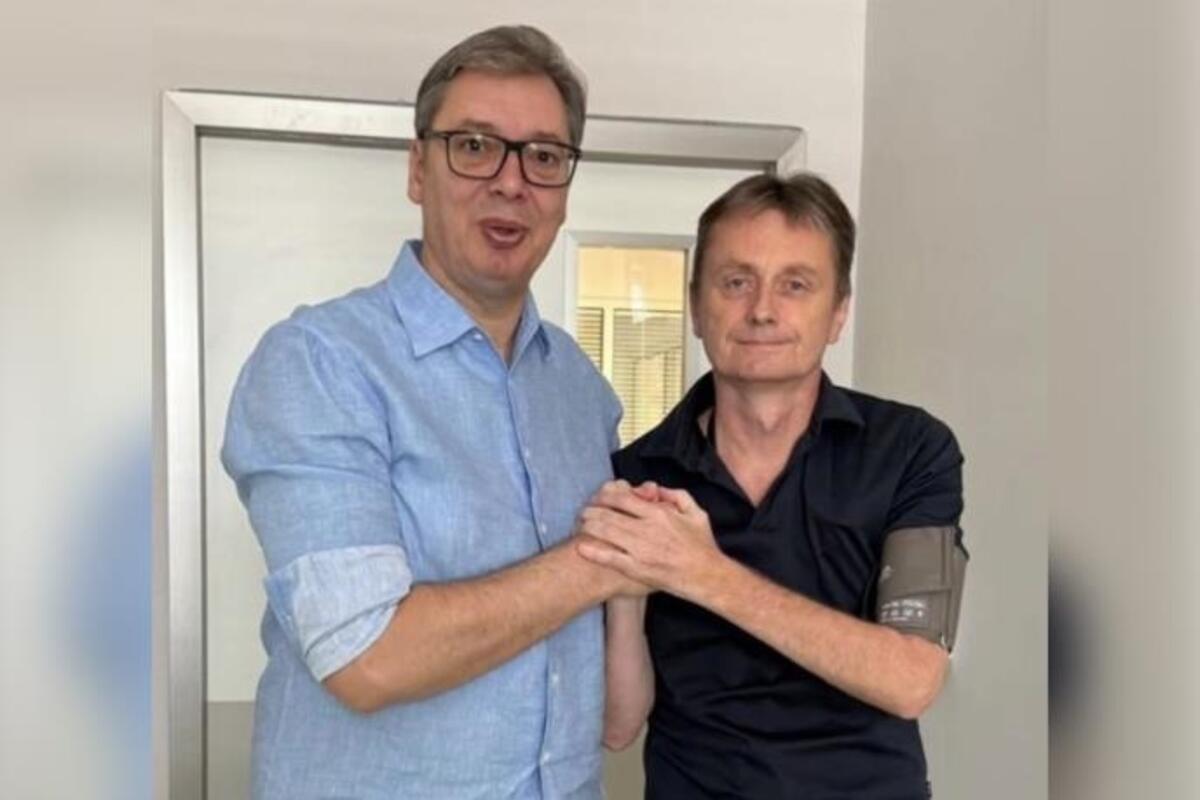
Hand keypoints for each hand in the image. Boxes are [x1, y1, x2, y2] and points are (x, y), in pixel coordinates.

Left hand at [575, 480, 725, 602]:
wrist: (707, 576)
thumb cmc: (702, 545)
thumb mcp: (696, 512)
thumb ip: (676, 496)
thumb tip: (657, 489)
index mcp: (659, 514)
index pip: (624, 499)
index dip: (606, 496)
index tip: (599, 497)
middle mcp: (647, 530)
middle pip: (609, 514)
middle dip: (592, 510)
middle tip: (584, 511)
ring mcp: (640, 550)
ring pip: (607, 532)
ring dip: (589, 526)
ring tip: (580, 524)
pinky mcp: (637, 569)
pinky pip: (611, 558)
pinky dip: (594, 551)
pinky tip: (581, 547)